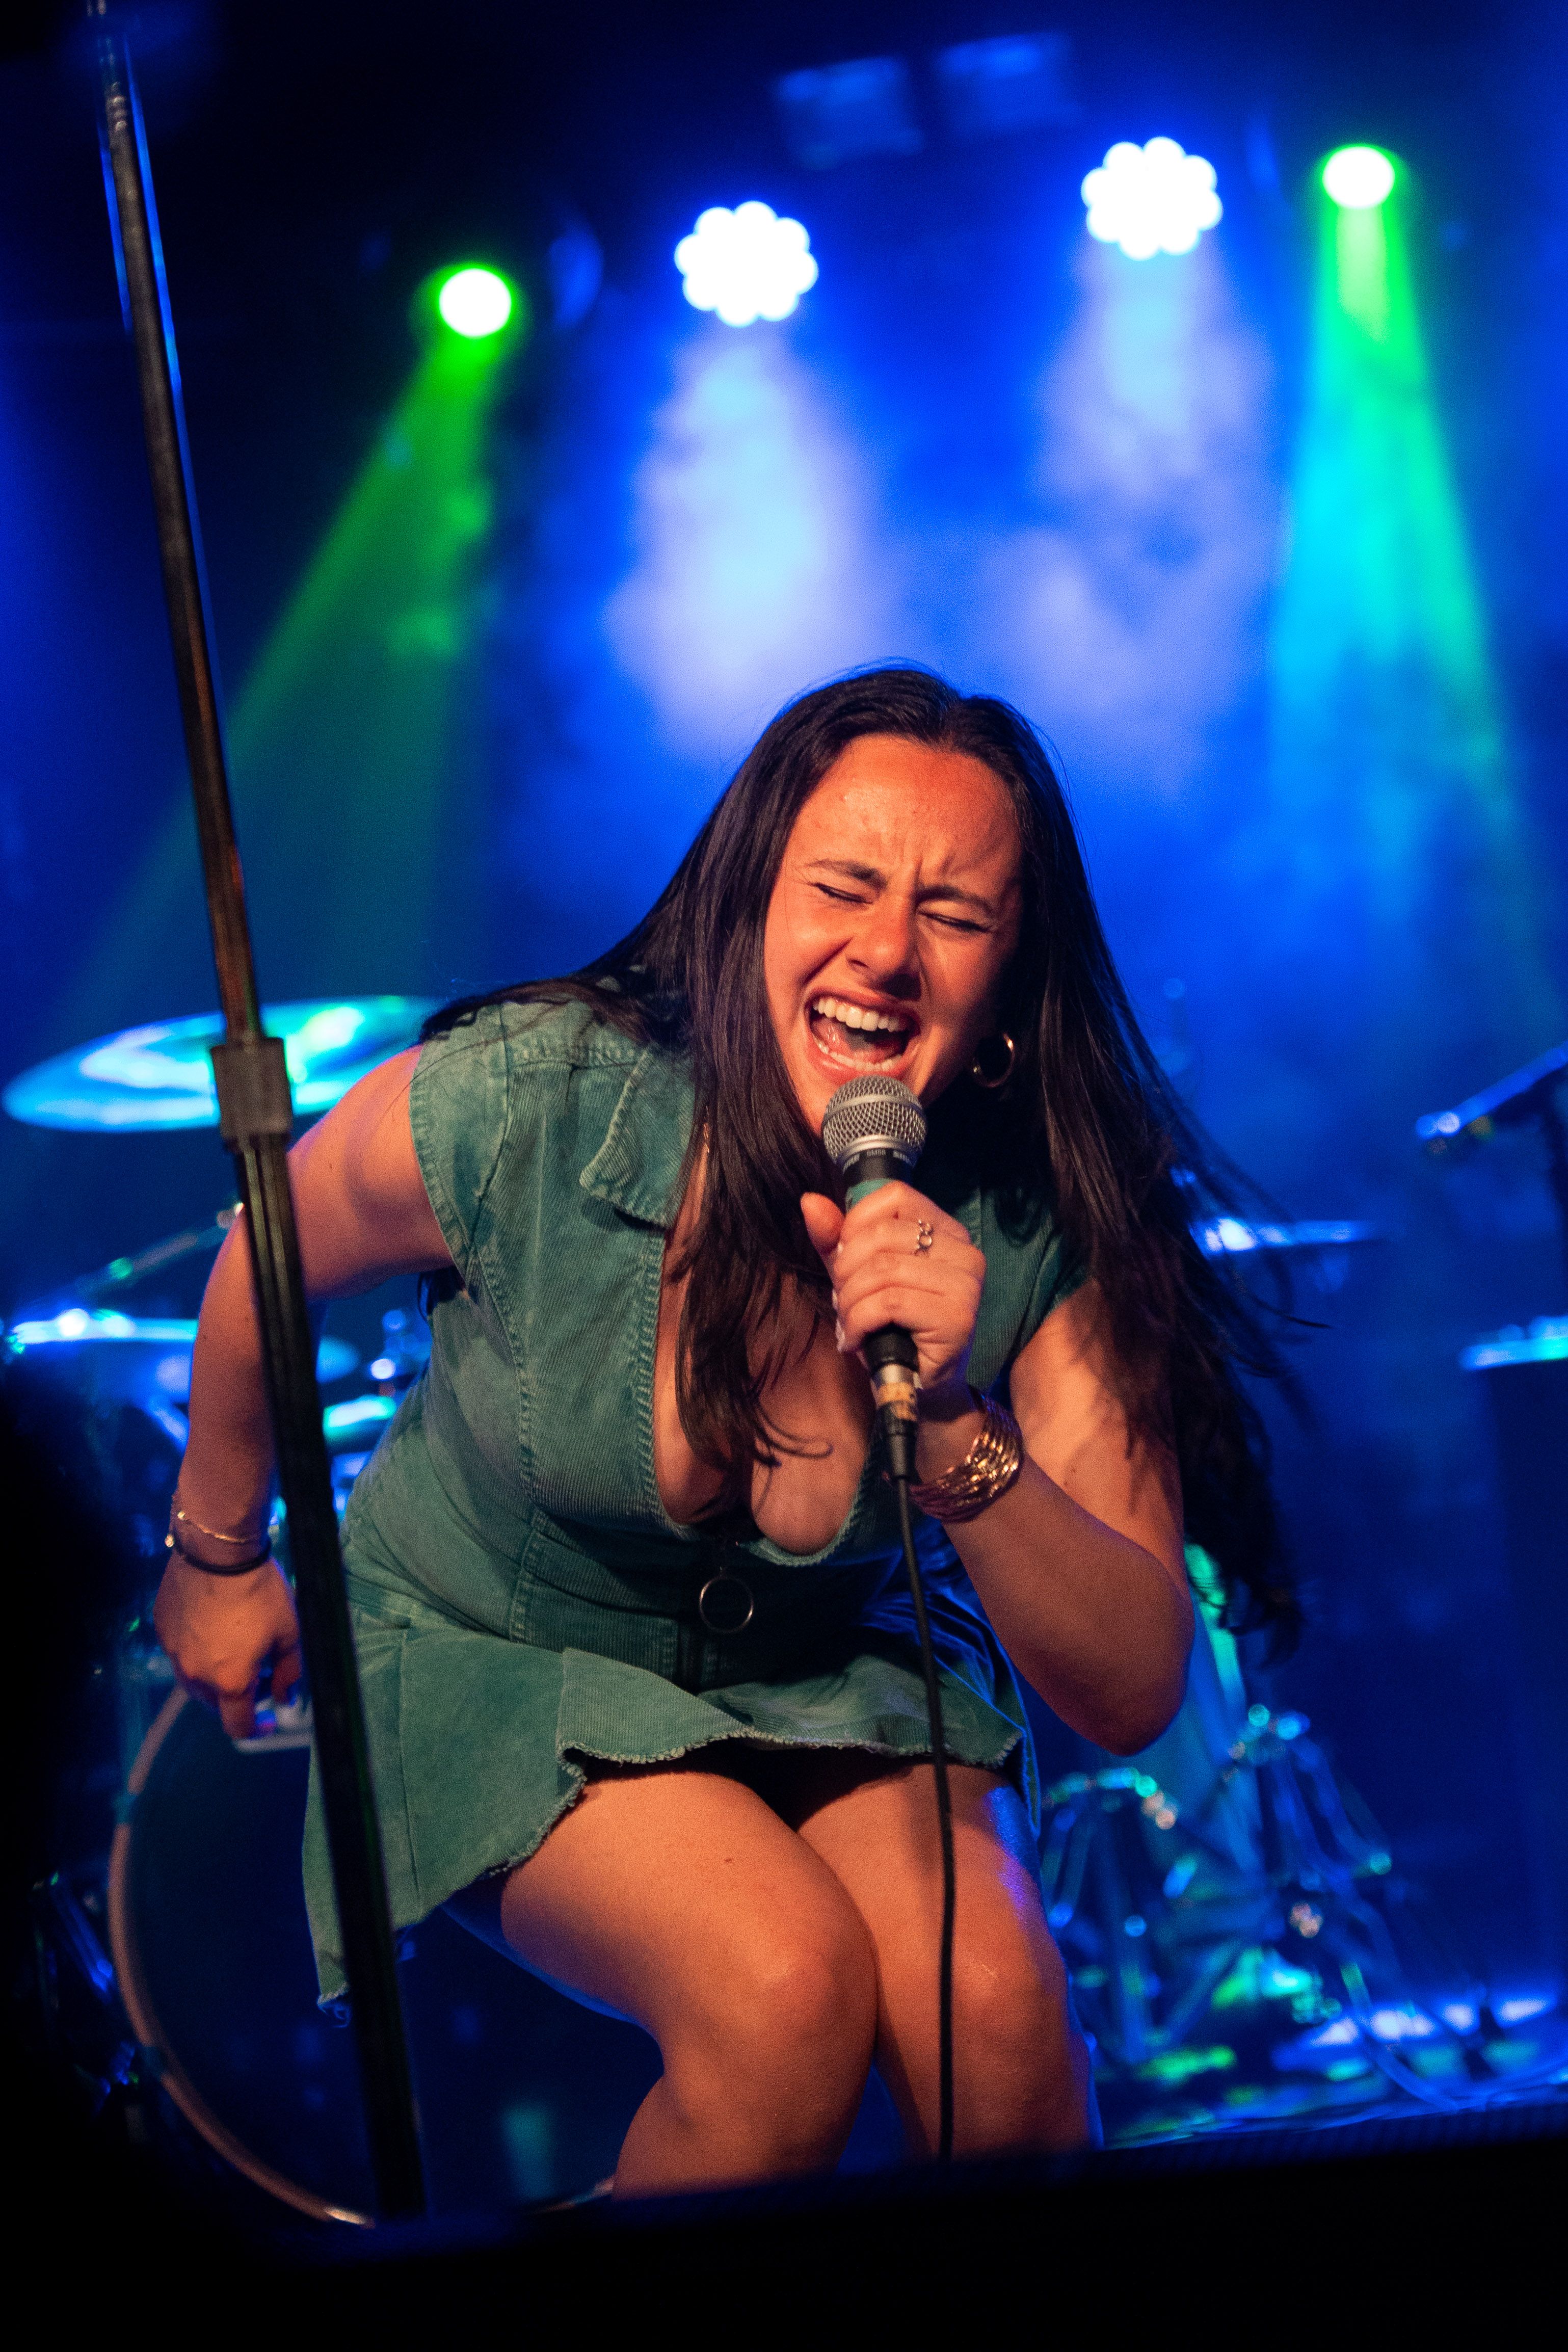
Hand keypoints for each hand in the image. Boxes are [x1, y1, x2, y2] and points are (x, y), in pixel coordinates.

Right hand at [153, 1554, 303, 1739]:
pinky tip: (212, 1623)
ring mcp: (174, 1652)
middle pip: (214, 1704)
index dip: (256, 1728)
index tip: (268, 1719)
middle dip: (236, 1696)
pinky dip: (196, 1648)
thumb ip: (289, 1672)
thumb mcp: (289, 1632)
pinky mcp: (162, 1629)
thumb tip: (286, 1698)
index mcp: (230, 1681)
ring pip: (194, 1679)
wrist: (218, 1551)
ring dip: (213, 1674)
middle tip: (257, 1671)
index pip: (237, 1726)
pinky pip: (179, 1651)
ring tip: (233, 1645)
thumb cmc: (260, 1591)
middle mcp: (196, 1674)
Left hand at [801, 1182, 985, 1407]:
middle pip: (883, 1234)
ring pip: (883, 1270)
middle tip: (842, 1301)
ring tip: (848, 1323)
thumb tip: (811, 1202)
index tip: (845, 1259)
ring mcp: (966, 1285)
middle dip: (846, 1270)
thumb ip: (836, 1240)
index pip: (895, 1196)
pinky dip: (859, 1322)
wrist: (916, 1386)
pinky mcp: (958, 1319)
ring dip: (849, 1301)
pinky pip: (889, 1303)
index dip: (856, 1224)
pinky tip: (855, 1340)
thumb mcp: (857, 1276)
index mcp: (947, 1231)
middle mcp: (965, 1252)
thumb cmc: (890, 1327)